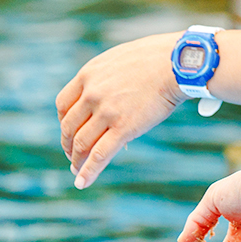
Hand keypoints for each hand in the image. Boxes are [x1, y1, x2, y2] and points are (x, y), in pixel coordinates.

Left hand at [56, 33, 183, 189]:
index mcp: (88, 74)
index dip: (63, 122)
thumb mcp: (119, 60)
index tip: (69, 132)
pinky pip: (99, 155)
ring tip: (77, 170)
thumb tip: (106, 98)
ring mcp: (107, 111)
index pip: (63, 104)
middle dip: (68, 145)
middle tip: (73, 155)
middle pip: (69, 127)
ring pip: (82, 143)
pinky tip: (82, 183)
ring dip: (77, 160)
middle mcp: (92, 93)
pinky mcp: (123, 128)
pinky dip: (88, 172)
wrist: (178, 62)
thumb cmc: (155, 58)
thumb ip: (105, 79)